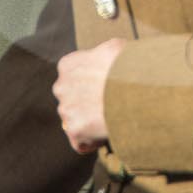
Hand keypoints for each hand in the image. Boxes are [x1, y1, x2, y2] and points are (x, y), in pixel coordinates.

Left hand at [54, 38, 124, 154]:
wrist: (132, 89)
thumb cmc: (127, 67)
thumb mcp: (114, 49)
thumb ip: (102, 54)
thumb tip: (108, 58)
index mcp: (67, 66)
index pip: (73, 78)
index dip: (91, 86)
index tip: (106, 89)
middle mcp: (60, 87)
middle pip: (72, 101)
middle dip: (87, 105)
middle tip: (110, 107)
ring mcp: (66, 110)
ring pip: (75, 121)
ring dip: (90, 124)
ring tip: (112, 120)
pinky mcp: (74, 130)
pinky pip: (81, 142)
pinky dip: (93, 142)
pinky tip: (107, 133)